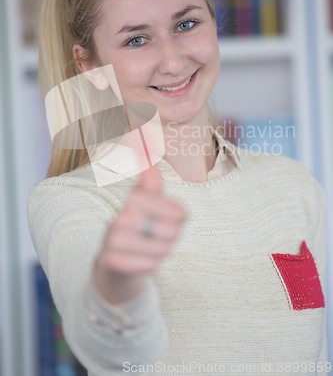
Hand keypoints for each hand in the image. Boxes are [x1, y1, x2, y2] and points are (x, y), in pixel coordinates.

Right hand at [94, 139, 186, 303]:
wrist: (114, 266)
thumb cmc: (139, 229)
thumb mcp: (146, 201)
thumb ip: (150, 176)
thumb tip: (141, 131)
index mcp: (133, 200)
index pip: (170, 206)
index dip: (177, 213)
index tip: (176, 216)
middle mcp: (119, 216)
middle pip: (170, 228)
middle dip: (171, 235)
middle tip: (159, 235)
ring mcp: (112, 239)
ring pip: (162, 249)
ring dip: (162, 251)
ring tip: (151, 248)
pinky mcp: (110, 262)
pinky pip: (149, 265)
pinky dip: (151, 265)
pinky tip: (142, 262)